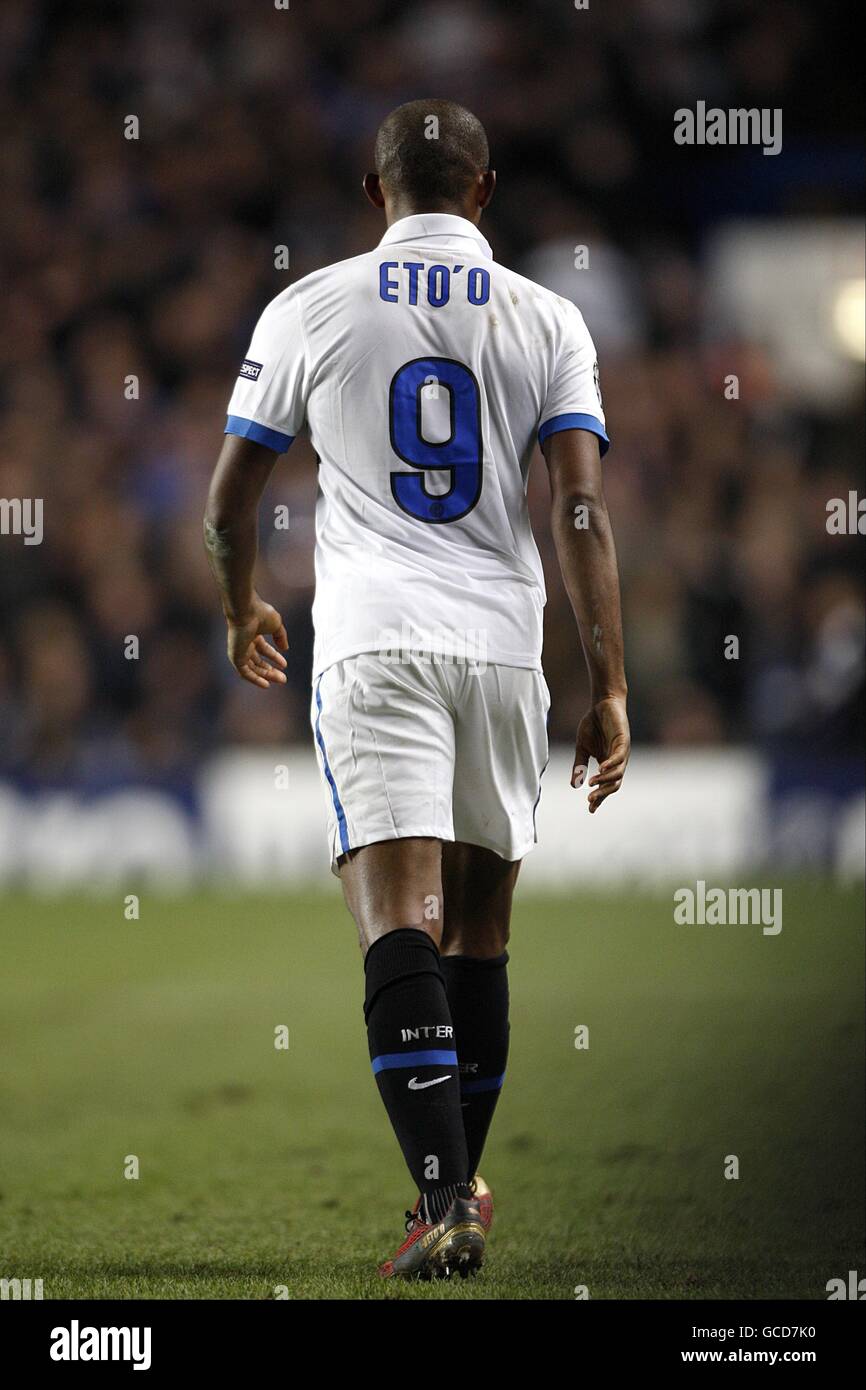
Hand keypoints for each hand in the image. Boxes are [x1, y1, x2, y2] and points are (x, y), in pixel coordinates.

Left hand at [226, 594, 288, 688]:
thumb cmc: (260, 613)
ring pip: (253, 668)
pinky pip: (245, 672)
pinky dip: (255, 679)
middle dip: (271, 670)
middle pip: (258, 662)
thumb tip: (285, 648)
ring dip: (267, 676)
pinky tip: (266, 685)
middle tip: (283, 678)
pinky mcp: (235, 657)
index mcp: (253, 634)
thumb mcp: (276, 625)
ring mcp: (239, 651)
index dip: (274, 658)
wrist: (246, 611)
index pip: (264, 649)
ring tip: (281, 680)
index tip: (285, 665)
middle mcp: (245, 643)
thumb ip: (281, 637)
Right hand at [572, 695, 629, 812]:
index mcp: (607, 764)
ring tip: (592, 784)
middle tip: (590, 801)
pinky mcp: (623, 742)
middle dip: (602, 794)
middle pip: (613, 784)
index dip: (599, 798)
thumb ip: (580, 765)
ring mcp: (621, 752)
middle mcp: (616, 761)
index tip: (590, 809)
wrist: (602, 704)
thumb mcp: (582, 747)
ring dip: (605, 781)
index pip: (605, 786)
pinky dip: (610, 765)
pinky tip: (601, 768)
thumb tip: (573, 785)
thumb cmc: (593, 724)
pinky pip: (619, 757)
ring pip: (617, 774)